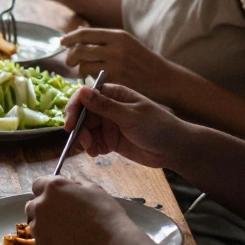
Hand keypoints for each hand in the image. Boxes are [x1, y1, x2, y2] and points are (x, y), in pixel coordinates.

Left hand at [24, 175, 136, 244]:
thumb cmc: (106, 215)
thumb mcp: (94, 190)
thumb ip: (76, 184)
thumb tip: (70, 183)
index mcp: (53, 188)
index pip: (38, 184)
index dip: (46, 191)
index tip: (55, 198)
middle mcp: (40, 206)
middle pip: (32, 205)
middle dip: (43, 209)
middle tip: (61, 217)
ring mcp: (38, 228)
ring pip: (35, 225)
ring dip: (45, 227)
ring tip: (66, 234)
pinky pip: (41, 242)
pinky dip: (50, 243)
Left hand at [60, 28, 180, 101]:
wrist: (164, 79)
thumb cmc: (143, 61)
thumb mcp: (127, 43)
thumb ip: (104, 39)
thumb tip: (77, 32)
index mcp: (118, 36)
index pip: (85, 34)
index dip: (69, 38)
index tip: (62, 42)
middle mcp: (116, 49)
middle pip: (80, 50)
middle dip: (70, 57)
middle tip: (69, 61)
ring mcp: (115, 66)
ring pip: (83, 66)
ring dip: (78, 70)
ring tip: (82, 71)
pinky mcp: (115, 81)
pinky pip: (92, 79)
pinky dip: (88, 79)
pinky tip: (92, 79)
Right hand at [63, 83, 183, 168]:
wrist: (175, 149)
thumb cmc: (158, 126)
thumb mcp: (130, 116)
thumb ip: (104, 106)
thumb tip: (81, 90)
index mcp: (114, 95)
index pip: (85, 96)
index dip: (74, 109)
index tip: (69, 125)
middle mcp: (109, 108)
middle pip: (83, 116)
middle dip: (80, 129)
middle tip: (84, 142)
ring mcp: (110, 125)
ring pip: (87, 131)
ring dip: (86, 141)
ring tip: (93, 150)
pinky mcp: (112, 140)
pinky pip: (95, 143)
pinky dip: (93, 148)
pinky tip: (98, 154)